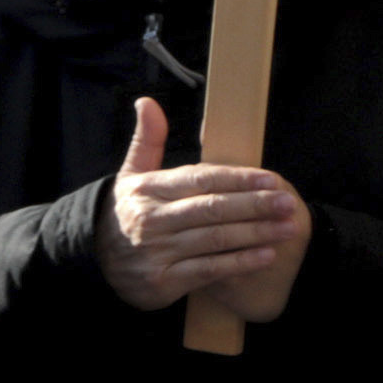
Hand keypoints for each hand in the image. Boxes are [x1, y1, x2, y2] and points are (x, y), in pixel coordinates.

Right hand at [95, 97, 307, 319]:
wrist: (94, 261)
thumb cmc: (126, 213)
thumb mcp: (129, 175)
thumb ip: (147, 140)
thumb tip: (147, 102)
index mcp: (148, 189)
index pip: (200, 179)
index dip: (237, 179)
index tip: (270, 179)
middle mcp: (152, 219)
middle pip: (212, 209)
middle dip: (254, 206)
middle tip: (288, 203)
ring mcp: (157, 251)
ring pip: (215, 239)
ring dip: (256, 233)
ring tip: (288, 228)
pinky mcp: (163, 281)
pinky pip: (208, 270)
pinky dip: (240, 263)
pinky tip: (266, 255)